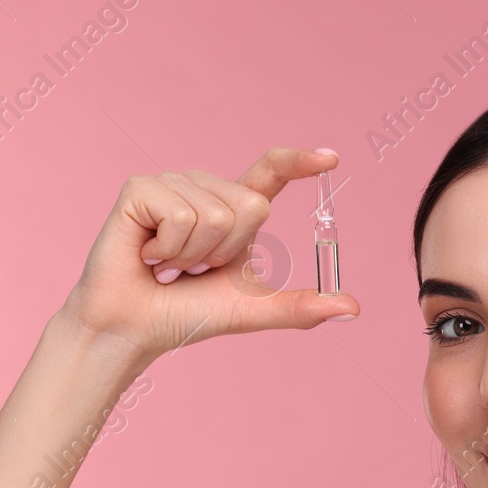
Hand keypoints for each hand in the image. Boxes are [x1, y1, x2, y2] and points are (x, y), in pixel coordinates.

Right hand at [60, 147, 358, 361]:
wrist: (135, 329)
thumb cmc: (187, 316)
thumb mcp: (252, 309)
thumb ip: (299, 306)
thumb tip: (352, 307)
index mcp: (233, 209)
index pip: (271, 172)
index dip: (299, 162)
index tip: (331, 158)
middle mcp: (204, 188)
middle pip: (251, 205)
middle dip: (226, 251)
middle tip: (194, 268)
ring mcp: (172, 184)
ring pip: (215, 214)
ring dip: (193, 255)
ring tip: (167, 263)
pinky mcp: (140, 189)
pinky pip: (180, 214)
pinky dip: (168, 248)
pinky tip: (147, 254)